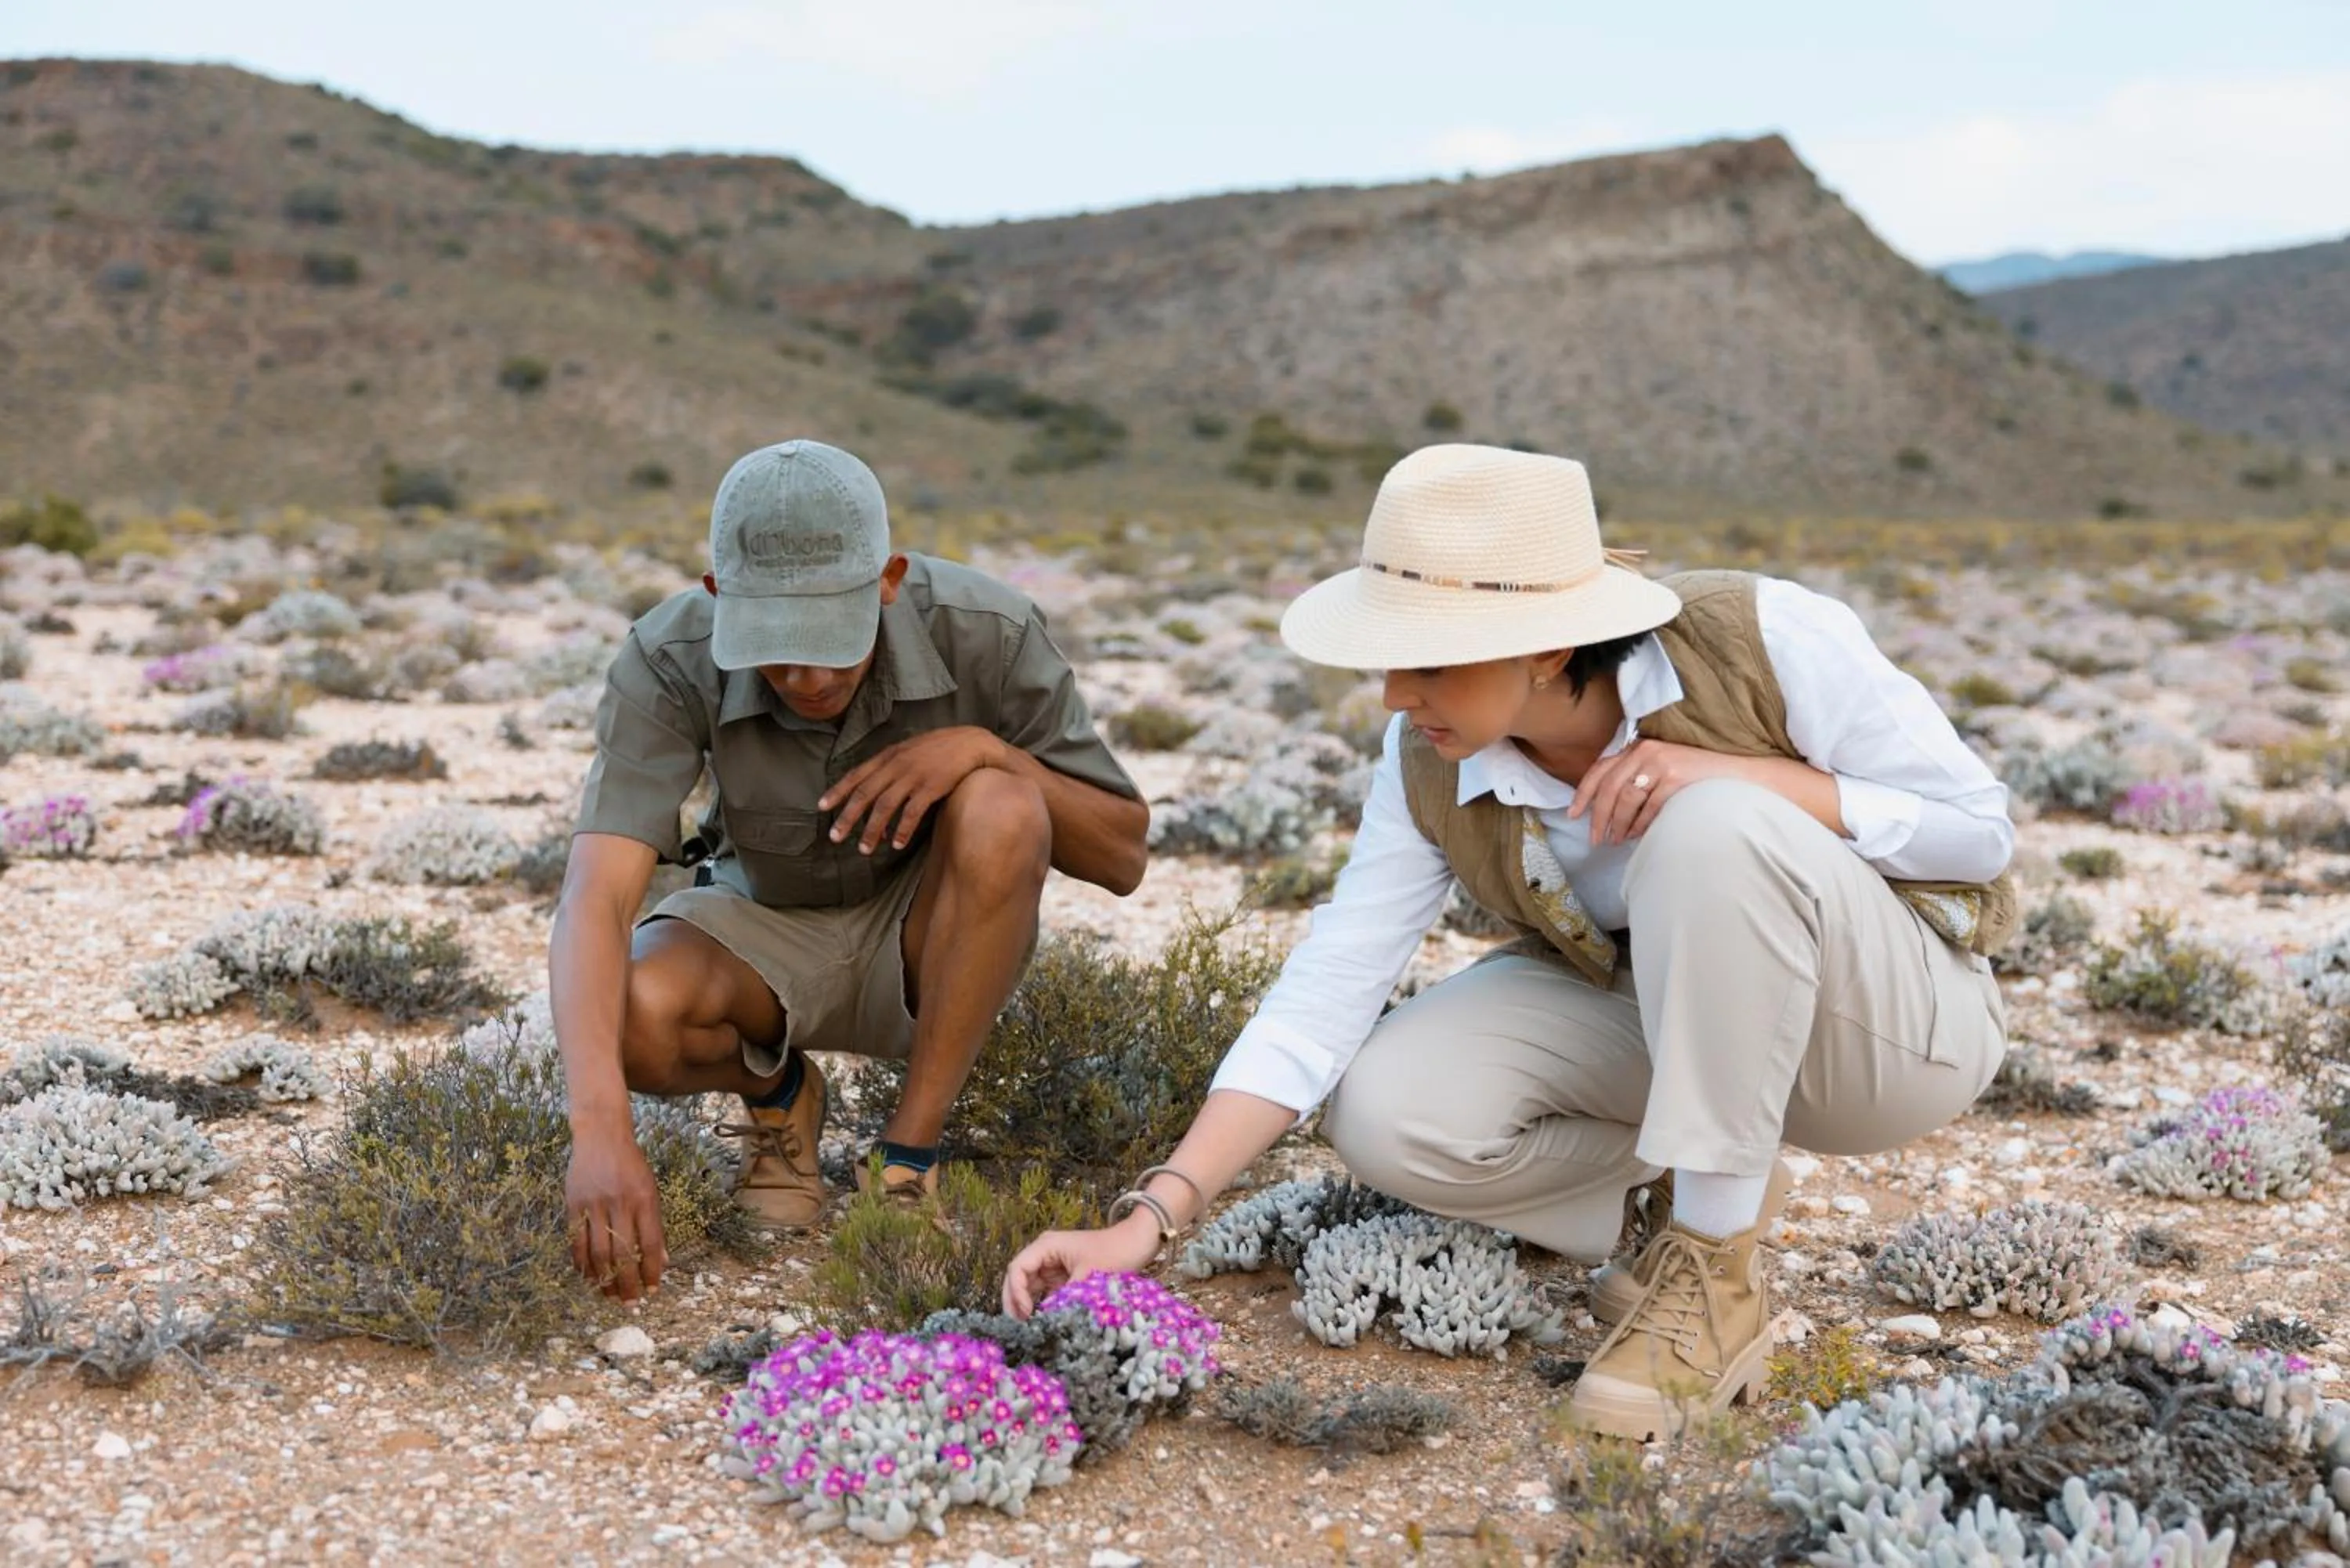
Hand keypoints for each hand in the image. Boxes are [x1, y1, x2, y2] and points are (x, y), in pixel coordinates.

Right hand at [565, 1127, 668, 1301]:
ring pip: (598, 1252)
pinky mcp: (573, 1204)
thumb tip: (662, 1261)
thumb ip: (655, 1225)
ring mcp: (595, 1204)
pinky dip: (582, 1264)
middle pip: (623, 1254)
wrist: (601, 1135)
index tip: (652, 1291)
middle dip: (627, 1283)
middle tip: (629, 1304)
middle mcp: (620, 1202)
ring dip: (604, 1279)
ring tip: (609, 1296)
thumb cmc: (631, 1165)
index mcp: (645, 1199)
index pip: (651, 1243)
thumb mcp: (651, 1189)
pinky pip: (576, 1241)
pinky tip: (587, 1277)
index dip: (651, 1271)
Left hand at [820, 727, 1005, 854]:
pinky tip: (897, 844)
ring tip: (865, 850)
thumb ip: (891, 766)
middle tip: (835, 838)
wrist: (971, 743)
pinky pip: (912, 812)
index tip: (821, 807)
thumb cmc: (939, 749)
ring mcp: (913, 776)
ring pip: (885, 806)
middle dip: (848, 817)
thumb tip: (875, 790)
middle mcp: (896, 765)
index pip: (856, 775)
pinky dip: (902, 830)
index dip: (838, 791)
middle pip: (865, 794)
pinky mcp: (931, 787)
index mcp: (889, 756)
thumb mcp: (909, 750)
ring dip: (872, 830)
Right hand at [1002, 1215, 1163, 1318]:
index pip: (1018, 1269)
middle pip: (1019, 1278)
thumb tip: (1048, 1322)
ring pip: (1031, 1288)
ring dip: (1028, 1306)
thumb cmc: (1115, 1253)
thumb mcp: (1088, 1277)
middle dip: (1016, 1302)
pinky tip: (1044, 1323)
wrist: (1139, 1243)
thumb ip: (1065, 1299)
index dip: (1016, 1293)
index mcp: (1046, 1246)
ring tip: (1029, 1329)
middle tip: (1019, 1327)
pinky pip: (1046, 1292)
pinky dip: (1043, 1306)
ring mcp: (1054, 1265)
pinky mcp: (1064, 1276)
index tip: (1027, 1314)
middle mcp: (1045, 1254)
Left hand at [1568, 739, 1743, 846]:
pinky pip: (1649, 808)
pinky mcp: (1676, 778)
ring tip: (1616, 840)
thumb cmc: (1695, 778)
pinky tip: (1636, 835)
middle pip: (1609, 787)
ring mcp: (1661, 764)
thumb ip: (1634, 779)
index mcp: (1638, 748)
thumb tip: (1605, 809)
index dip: (1583, 793)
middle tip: (1594, 839)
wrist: (1736, 776)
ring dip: (1618, 824)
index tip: (1573, 814)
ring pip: (1626, 799)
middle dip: (1598, 816)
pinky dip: (1639, 825)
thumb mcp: (1660, 770)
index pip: (1601, 769)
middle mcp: (1646, 751)